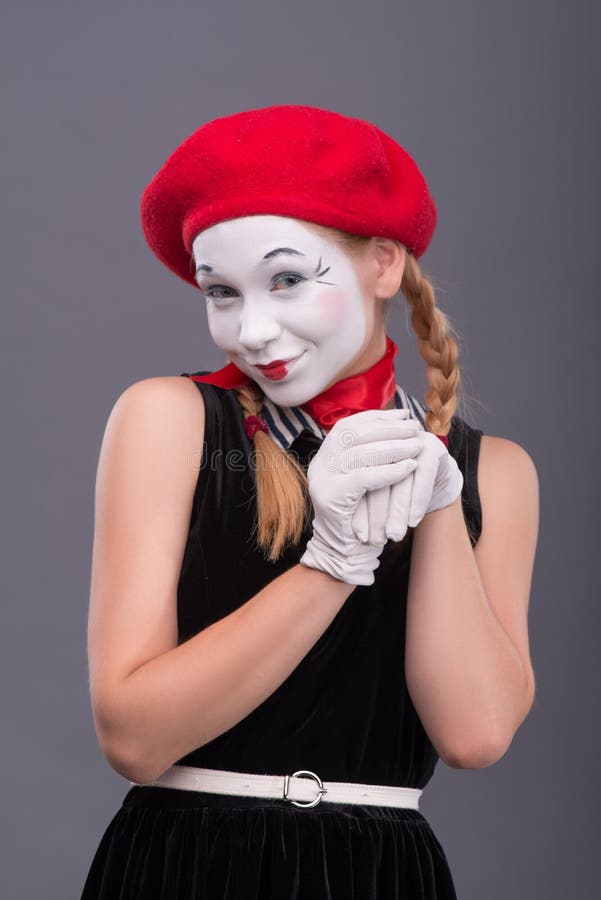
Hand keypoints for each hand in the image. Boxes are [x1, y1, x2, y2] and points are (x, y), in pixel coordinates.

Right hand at [299, 409, 421, 584]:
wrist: (342, 553)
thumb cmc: (360, 515)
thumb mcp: (361, 479)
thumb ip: (369, 455)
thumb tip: (397, 424)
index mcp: (323, 456)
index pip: (349, 426)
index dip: (377, 418)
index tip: (403, 415)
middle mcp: (319, 464)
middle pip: (355, 435)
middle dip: (389, 429)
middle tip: (415, 427)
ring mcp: (322, 479)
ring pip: (361, 453)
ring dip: (394, 447)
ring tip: (417, 445)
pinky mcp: (331, 496)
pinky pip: (364, 477)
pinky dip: (390, 471)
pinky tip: (409, 467)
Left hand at [351, 427, 463, 543]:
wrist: (433, 482)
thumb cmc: (395, 492)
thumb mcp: (373, 496)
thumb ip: (360, 504)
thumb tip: (352, 534)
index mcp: (363, 444)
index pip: (357, 476)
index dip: (358, 508)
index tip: (359, 536)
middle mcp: (384, 436)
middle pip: (377, 475)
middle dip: (376, 513)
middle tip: (375, 540)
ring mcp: (409, 438)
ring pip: (400, 477)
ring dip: (397, 511)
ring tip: (393, 536)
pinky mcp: (431, 445)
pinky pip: (424, 475)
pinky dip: (418, 501)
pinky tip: (413, 522)